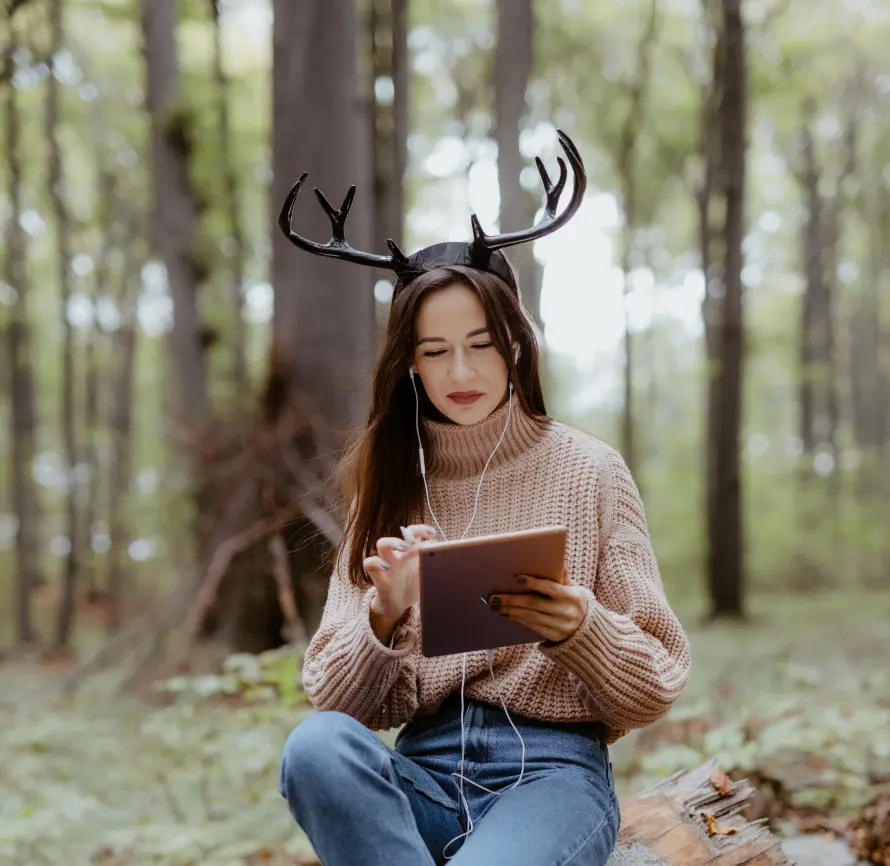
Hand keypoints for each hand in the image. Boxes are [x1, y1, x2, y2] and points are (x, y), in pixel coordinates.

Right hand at [364, 524, 436, 641]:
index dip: (421, 530)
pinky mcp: (378, 576)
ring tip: (404, 548)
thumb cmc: (413, 586)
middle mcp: (398, 554)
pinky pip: (369, 563)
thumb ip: (435, 566)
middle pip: (400, 534)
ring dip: (392, 542)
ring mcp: (387, 563)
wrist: (398, 605)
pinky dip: (376, 563)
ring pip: (381, 543)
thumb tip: (451, 559)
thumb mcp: (427, 576)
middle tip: (419, 539)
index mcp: (410, 551)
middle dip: (409, 533)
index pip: (413, 533)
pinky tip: (386, 568)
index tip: (432, 533)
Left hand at [488, 567, 587, 643]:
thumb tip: (559, 560)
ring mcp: (560, 626)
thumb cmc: (575, 603)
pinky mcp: (553, 636)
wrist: (588, 631)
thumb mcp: (575, 589)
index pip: (550, 588)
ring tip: (494, 604)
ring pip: (529, 616)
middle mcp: (566, 612)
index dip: (534, 583)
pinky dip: (517, 618)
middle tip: (493, 596)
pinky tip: (505, 613)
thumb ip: (564, 577)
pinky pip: (531, 626)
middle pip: (534, 604)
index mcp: (572, 596)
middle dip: (511, 599)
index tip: (517, 578)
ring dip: (510, 609)